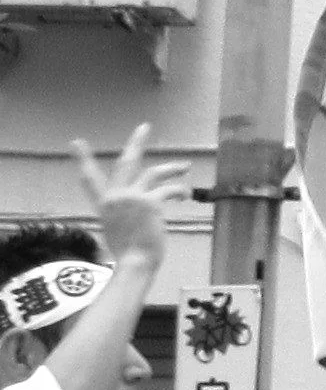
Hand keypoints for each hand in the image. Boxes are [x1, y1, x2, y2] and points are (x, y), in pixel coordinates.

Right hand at [74, 126, 186, 273]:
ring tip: (185, 166)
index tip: (76, 142)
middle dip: (136, 142)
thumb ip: (125, 213)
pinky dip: (180, 191)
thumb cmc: (129, 252)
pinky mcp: (149, 203)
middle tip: (144, 127)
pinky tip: (185, 195)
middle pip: (126, 162)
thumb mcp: (118, 229)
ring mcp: (132, 198)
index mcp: (105, 204)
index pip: (89, 179)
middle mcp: (115, 197)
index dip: (83, 159)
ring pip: (154, 172)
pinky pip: (169, 190)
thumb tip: (142, 209)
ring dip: (172, 168)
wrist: (134, 263)